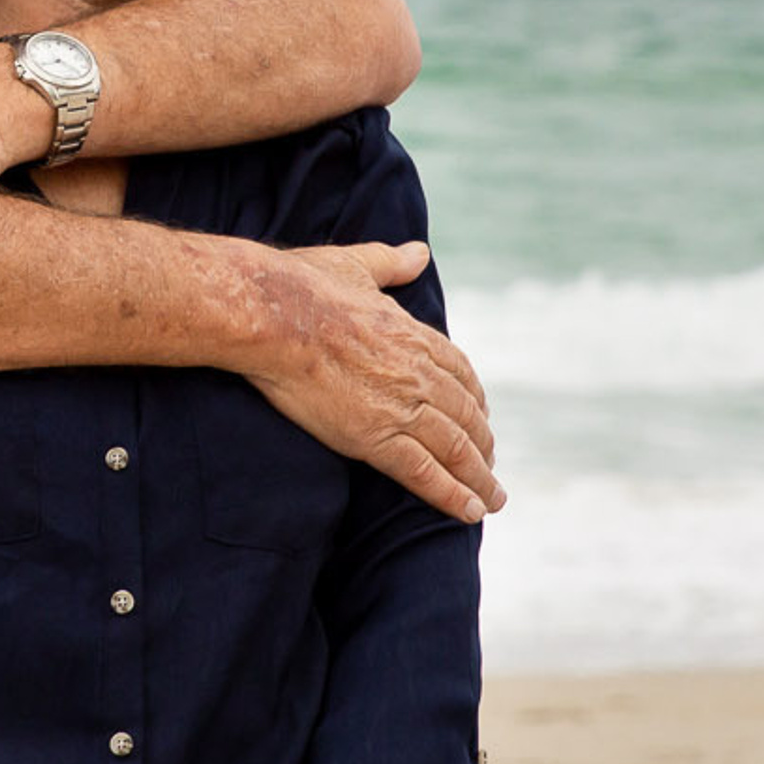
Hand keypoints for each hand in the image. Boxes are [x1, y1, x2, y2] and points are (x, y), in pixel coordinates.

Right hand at [242, 240, 502, 522]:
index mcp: (414, 334)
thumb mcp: (356, 264)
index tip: (480, 415)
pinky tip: (468, 511)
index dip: (474, 398)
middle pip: (465, 415)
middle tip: (489, 467)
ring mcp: (401, 407)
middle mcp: (419, 373)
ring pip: (455, 449)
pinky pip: (425, 473)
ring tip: (490, 499)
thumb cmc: (303, 286)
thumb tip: (419, 252)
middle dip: (482, 444)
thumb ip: (392, 262)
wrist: (272, 315)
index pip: (460, 373)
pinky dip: (452, 495)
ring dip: (478, 478)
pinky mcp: (376, 437)